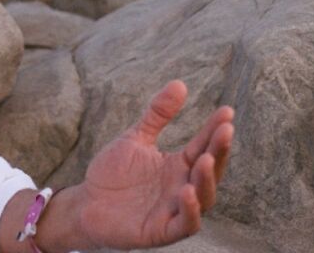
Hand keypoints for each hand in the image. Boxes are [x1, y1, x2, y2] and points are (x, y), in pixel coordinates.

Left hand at [69, 81, 233, 249]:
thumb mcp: (136, 138)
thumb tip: (180, 84)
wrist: (86, 204)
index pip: (204, 146)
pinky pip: (184, 224)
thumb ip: (157, 115)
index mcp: (179, 166)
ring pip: (204, 198)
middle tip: (226, 130)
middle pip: (210, 171)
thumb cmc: (113, 174)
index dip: (215, 130)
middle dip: (220, 151)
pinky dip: (190, 211)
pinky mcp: (162, 230)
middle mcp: (183, 187)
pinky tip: (187, 192)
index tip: (227, 111)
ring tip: (206, 160)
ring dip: (207, 180)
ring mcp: (174, 209)